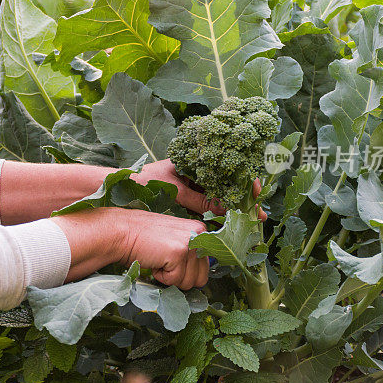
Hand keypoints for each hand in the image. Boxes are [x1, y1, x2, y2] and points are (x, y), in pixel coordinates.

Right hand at [51, 207, 208, 289]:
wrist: (120, 232)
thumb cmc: (142, 237)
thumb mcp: (173, 238)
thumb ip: (190, 251)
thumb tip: (200, 277)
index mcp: (200, 229)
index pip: (206, 266)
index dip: (187, 270)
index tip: (171, 261)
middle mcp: (200, 233)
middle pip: (202, 278)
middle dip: (180, 277)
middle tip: (162, 260)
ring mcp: (190, 242)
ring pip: (189, 283)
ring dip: (170, 277)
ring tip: (157, 258)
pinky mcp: (179, 252)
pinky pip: (174, 281)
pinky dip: (161, 277)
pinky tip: (153, 260)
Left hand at [133, 159, 266, 220]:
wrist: (122, 187)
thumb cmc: (145, 181)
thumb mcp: (175, 190)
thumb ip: (199, 201)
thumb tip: (227, 210)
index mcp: (196, 161)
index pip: (228, 167)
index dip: (245, 180)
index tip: (256, 191)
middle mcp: (199, 171)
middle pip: (229, 182)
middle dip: (245, 197)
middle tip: (259, 215)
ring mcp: (194, 184)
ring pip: (221, 194)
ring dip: (236, 206)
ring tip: (252, 220)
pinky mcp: (188, 197)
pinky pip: (210, 203)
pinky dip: (221, 212)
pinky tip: (232, 221)